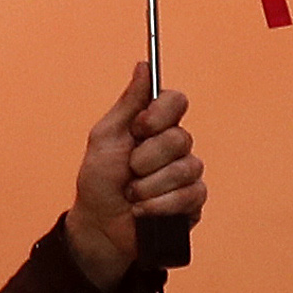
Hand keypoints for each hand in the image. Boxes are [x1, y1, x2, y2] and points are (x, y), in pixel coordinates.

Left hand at [62, 67, 201, 289]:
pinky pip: (189, 196)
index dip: (159, 115)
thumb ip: (128, 103)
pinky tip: (144, 212)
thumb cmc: (99, 181)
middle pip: (179, 138)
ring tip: (132, 195)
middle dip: (145, 159)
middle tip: (129, 171)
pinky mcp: (192, 202)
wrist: (99, 226)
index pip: (176, 101)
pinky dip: (159, 206)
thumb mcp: (105, 137)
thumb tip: (143, 66)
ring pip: (185, 169)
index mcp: (154, 125)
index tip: (138, 128)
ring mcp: (187, 174)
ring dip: (149, 187)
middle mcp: (175, 147)